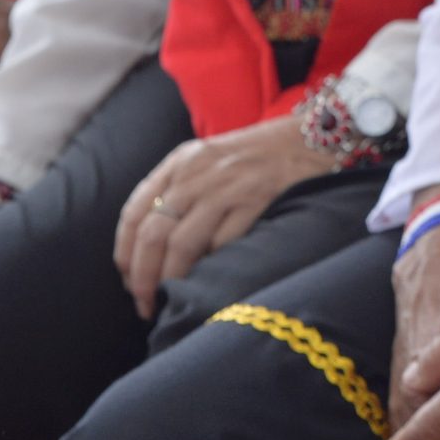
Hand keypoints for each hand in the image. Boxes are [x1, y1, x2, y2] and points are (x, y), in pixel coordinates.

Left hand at [113, 117, 331, 319]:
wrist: (313, 135)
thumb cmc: (258, 155)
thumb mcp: (210, 159)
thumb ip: (180, 190)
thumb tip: (151, 248)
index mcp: (181, 162)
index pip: (135, 213)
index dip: (126, 253)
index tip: (128, 280)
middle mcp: (198, 173)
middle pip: (153, 235)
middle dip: (143, 278)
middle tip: (145, 304)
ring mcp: (227, 187)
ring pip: (182, 245)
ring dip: (172, 280)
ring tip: (172, 300)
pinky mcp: (257, 200)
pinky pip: (223, 243)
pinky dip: (213, 265)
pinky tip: (212, 277)